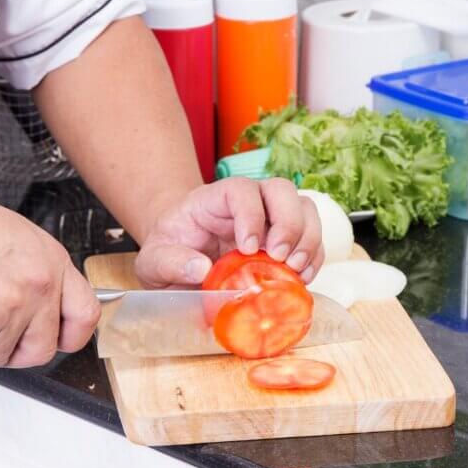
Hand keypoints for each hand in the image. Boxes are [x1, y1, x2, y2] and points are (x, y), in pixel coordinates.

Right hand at [0, 180, 99, 368]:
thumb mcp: (13, 238)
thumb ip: (35, 273)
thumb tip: (43, 304)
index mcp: (50, 262)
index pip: (85, 314)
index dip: (71, 336)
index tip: (59, 339)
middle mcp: (37, 285)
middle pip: (42, 349)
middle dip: (14, 350)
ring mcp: (10, 308)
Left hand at [135, 178, 323, 288]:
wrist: (179, 256)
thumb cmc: (169, 252)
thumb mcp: (154, 261)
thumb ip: (169, 263)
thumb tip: (199, 269)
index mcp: (214, 200)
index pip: (241, 190)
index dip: (251, 215)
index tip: (248, 249)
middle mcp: (248, 202)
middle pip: (281, 190)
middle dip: (288, 223)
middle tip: (281, 257)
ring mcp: (270, 218)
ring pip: (304, 208)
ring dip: (308, 238)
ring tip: (296, 270)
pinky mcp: (285, 239)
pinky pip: (310, 237)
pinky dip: (314, 256)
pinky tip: (303, 278)